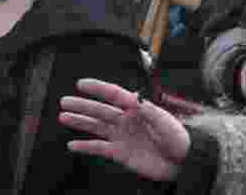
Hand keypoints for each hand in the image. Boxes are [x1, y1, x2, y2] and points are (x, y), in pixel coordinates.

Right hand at [60, 78, 190, 181]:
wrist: (182, 162)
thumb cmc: (178, 138)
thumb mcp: (165, 122)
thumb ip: (148, 110)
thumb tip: (133, 98)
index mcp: (137, 108)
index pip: (114, 95)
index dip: (98, 88)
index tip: (82, 83)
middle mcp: (126, 120)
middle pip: (100, 110)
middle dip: (82, 105)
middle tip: (65, 101)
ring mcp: (122, 136)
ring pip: (96, 127)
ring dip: (80, 122)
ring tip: (63, 117)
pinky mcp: (120, 153)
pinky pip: (99, 148)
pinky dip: (86, 146)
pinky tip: (73, 144)